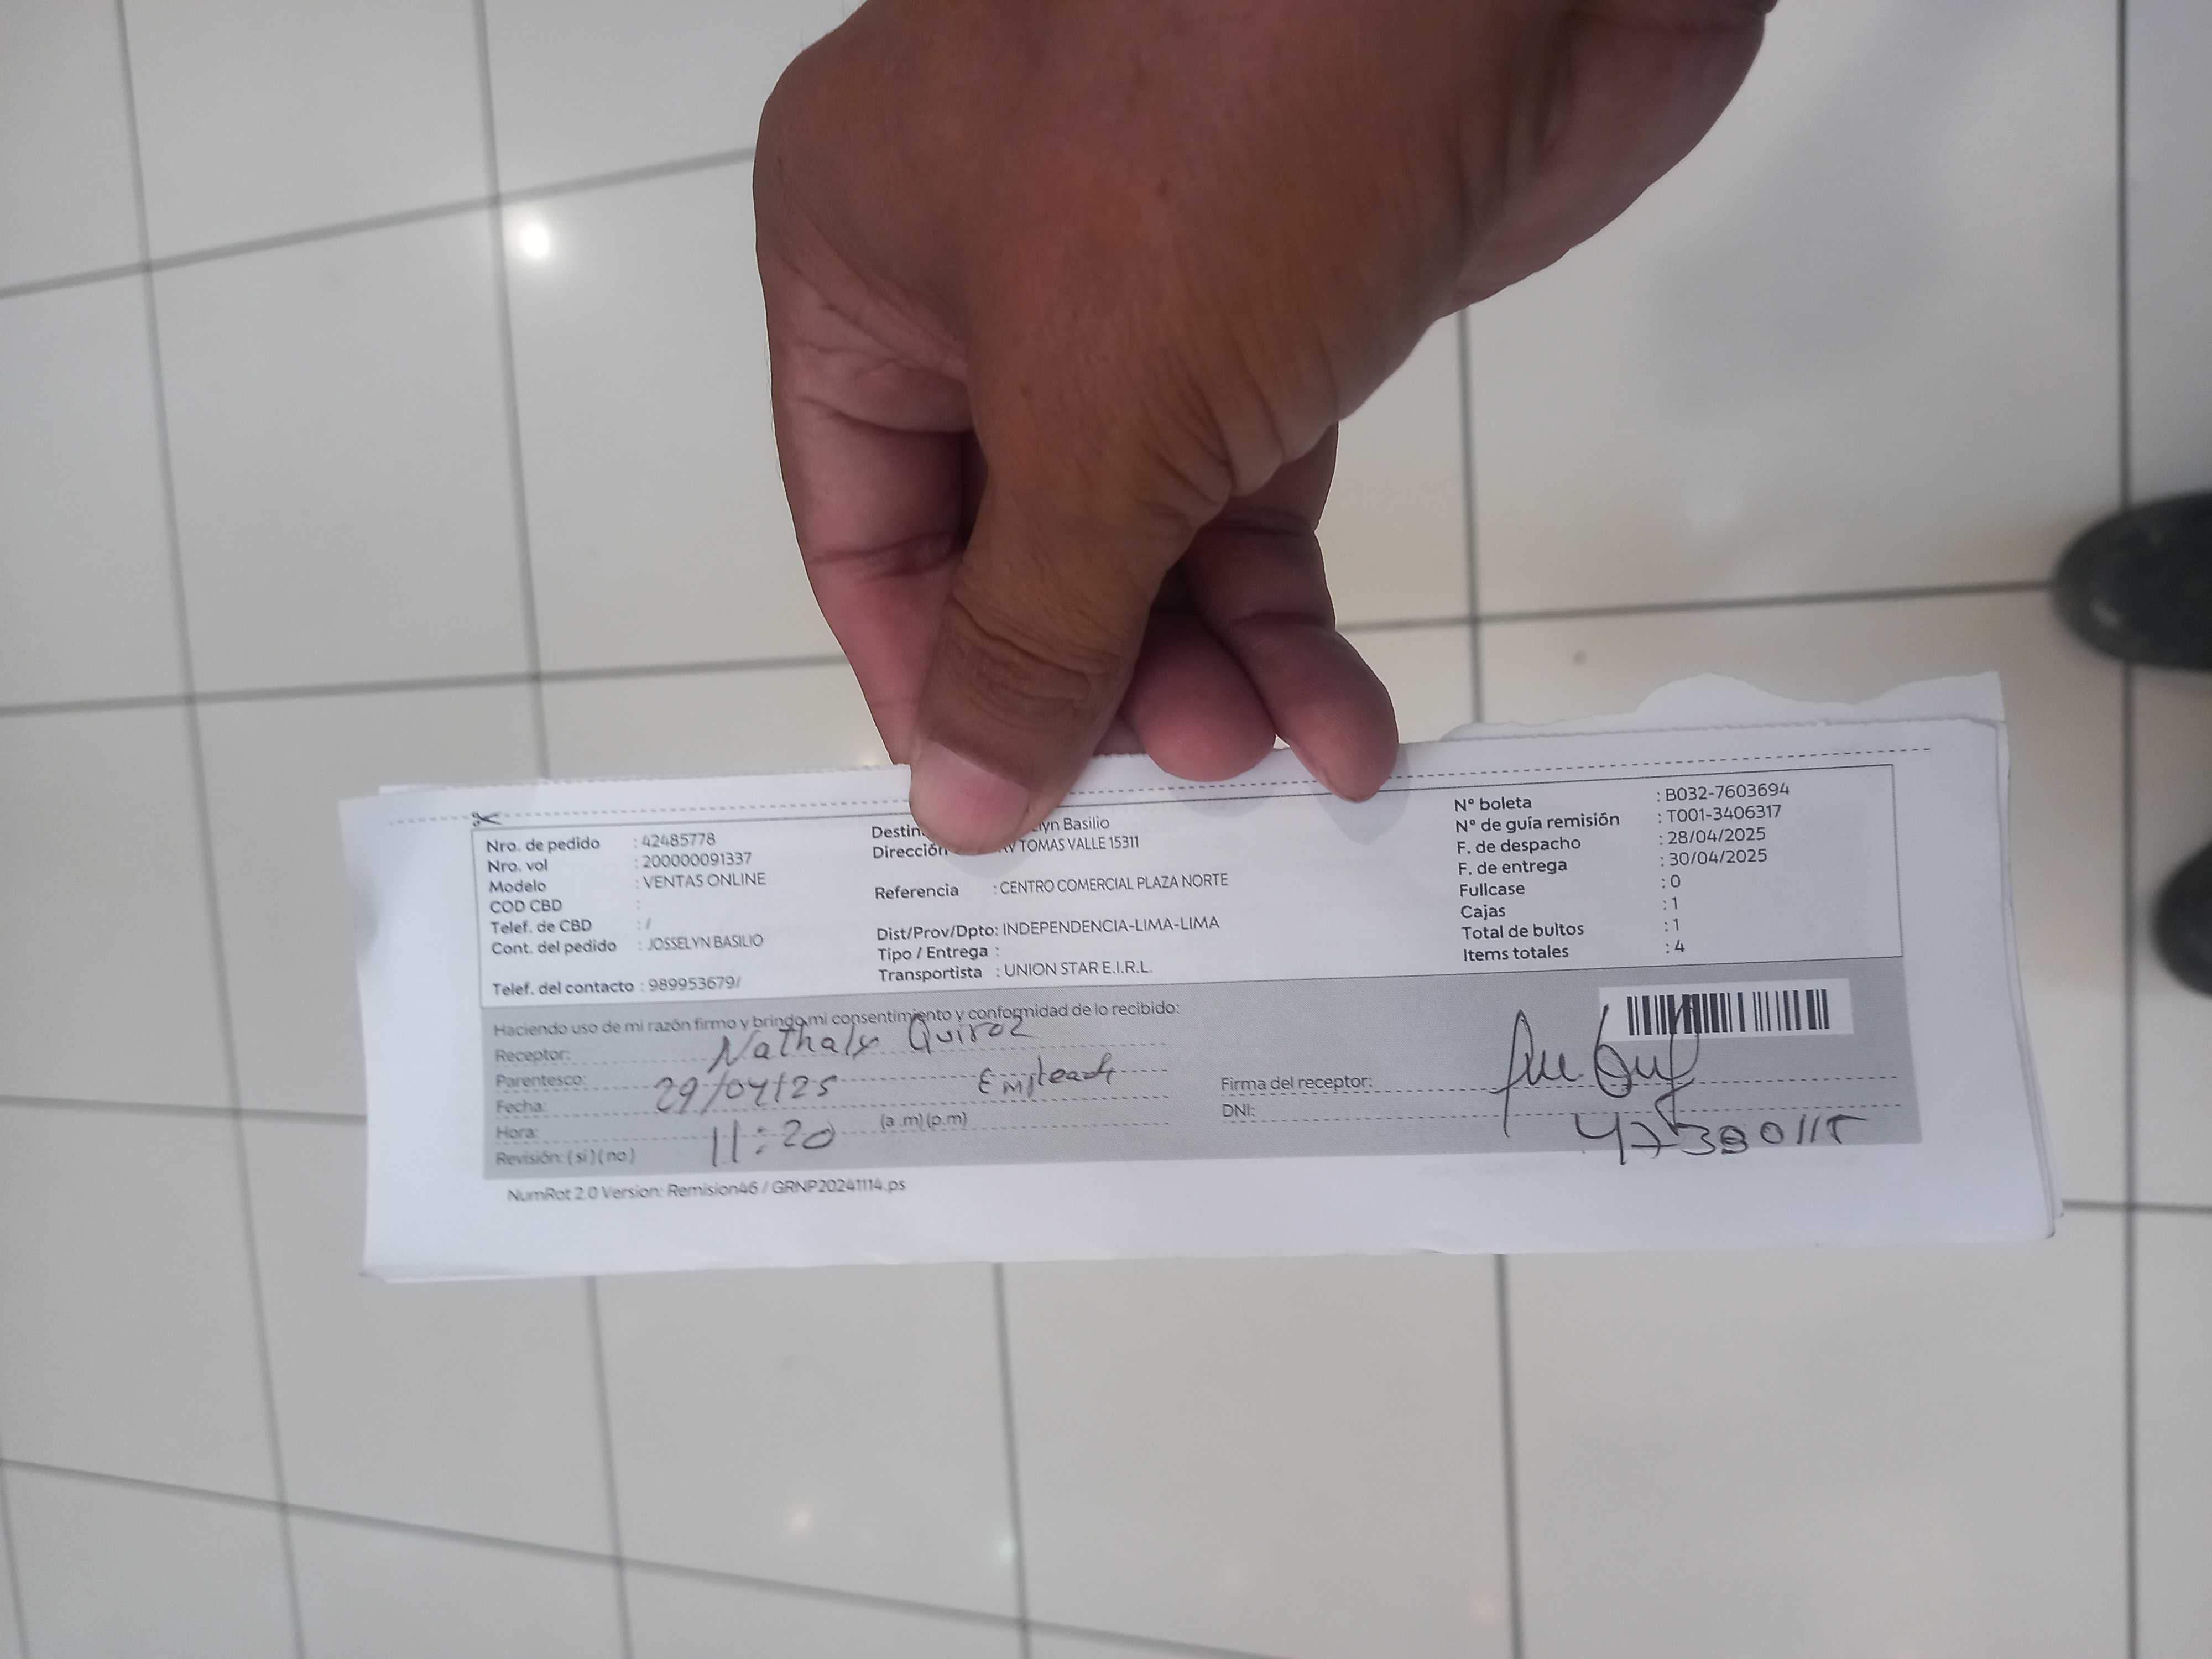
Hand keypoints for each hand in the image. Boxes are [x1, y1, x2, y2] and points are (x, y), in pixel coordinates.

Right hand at [757, 0, 1768, 848]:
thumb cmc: (1229, 143)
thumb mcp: (1094, 419)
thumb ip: (1027, 629)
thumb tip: (960, 801)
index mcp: (863, 258)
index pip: (863, 525)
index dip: (933, 681)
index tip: (1011, 810)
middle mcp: (985, 269)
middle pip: (1011, 544)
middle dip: (1098, 677)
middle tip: (1186, 781)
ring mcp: (1148, 280)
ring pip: (1144, 531)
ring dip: (1212, 663)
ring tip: (1280, 760)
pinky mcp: (1289, 301)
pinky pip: (1259, 492)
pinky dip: (1295, 609)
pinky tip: (1347, 718)